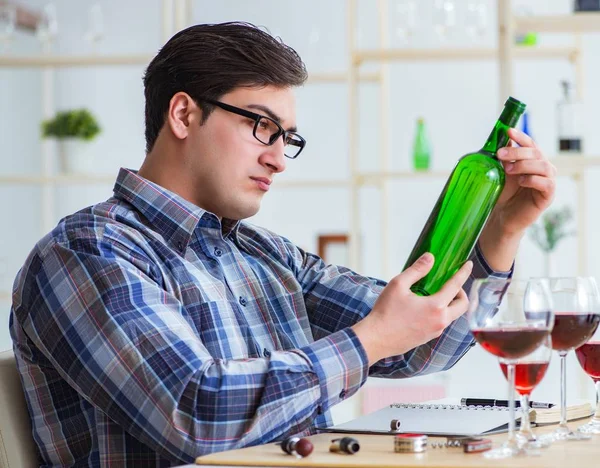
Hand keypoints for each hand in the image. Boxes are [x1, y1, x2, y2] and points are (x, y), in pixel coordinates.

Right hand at [352, 253, 472, 364]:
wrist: (376, 339)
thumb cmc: (386, 312)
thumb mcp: (398, 285)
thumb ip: (416, 270)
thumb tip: (430, 258)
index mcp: (436, 306)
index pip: (456, 286)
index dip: (463, 273)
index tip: (468, 265)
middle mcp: (440, 321)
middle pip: (463, 305)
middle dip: (461, 292)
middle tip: (450, 284)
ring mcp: (435, 331)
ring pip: (452, 316)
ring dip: (450, 304)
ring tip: (434, 294)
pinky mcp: (427, 338)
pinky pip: (441, 323)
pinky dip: (440, 313)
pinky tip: (424, 308)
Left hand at [491, 128, 555, 236]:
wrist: (503, 216)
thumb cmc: (504, 193)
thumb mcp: (502, 172)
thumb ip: (503, 157)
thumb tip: (498, 138)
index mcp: (533, 160)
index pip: (530, 144)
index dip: (521, 136)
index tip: (508, 131)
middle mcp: (543, 168)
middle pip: (536, 153)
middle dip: (517, 152)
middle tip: (500, 154)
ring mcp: (547, 181)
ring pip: (543, 166)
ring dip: (524, 165)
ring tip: (508, 170)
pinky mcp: (548, 196)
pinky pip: (547, 183)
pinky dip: (533, 179)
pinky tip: (521, 181)